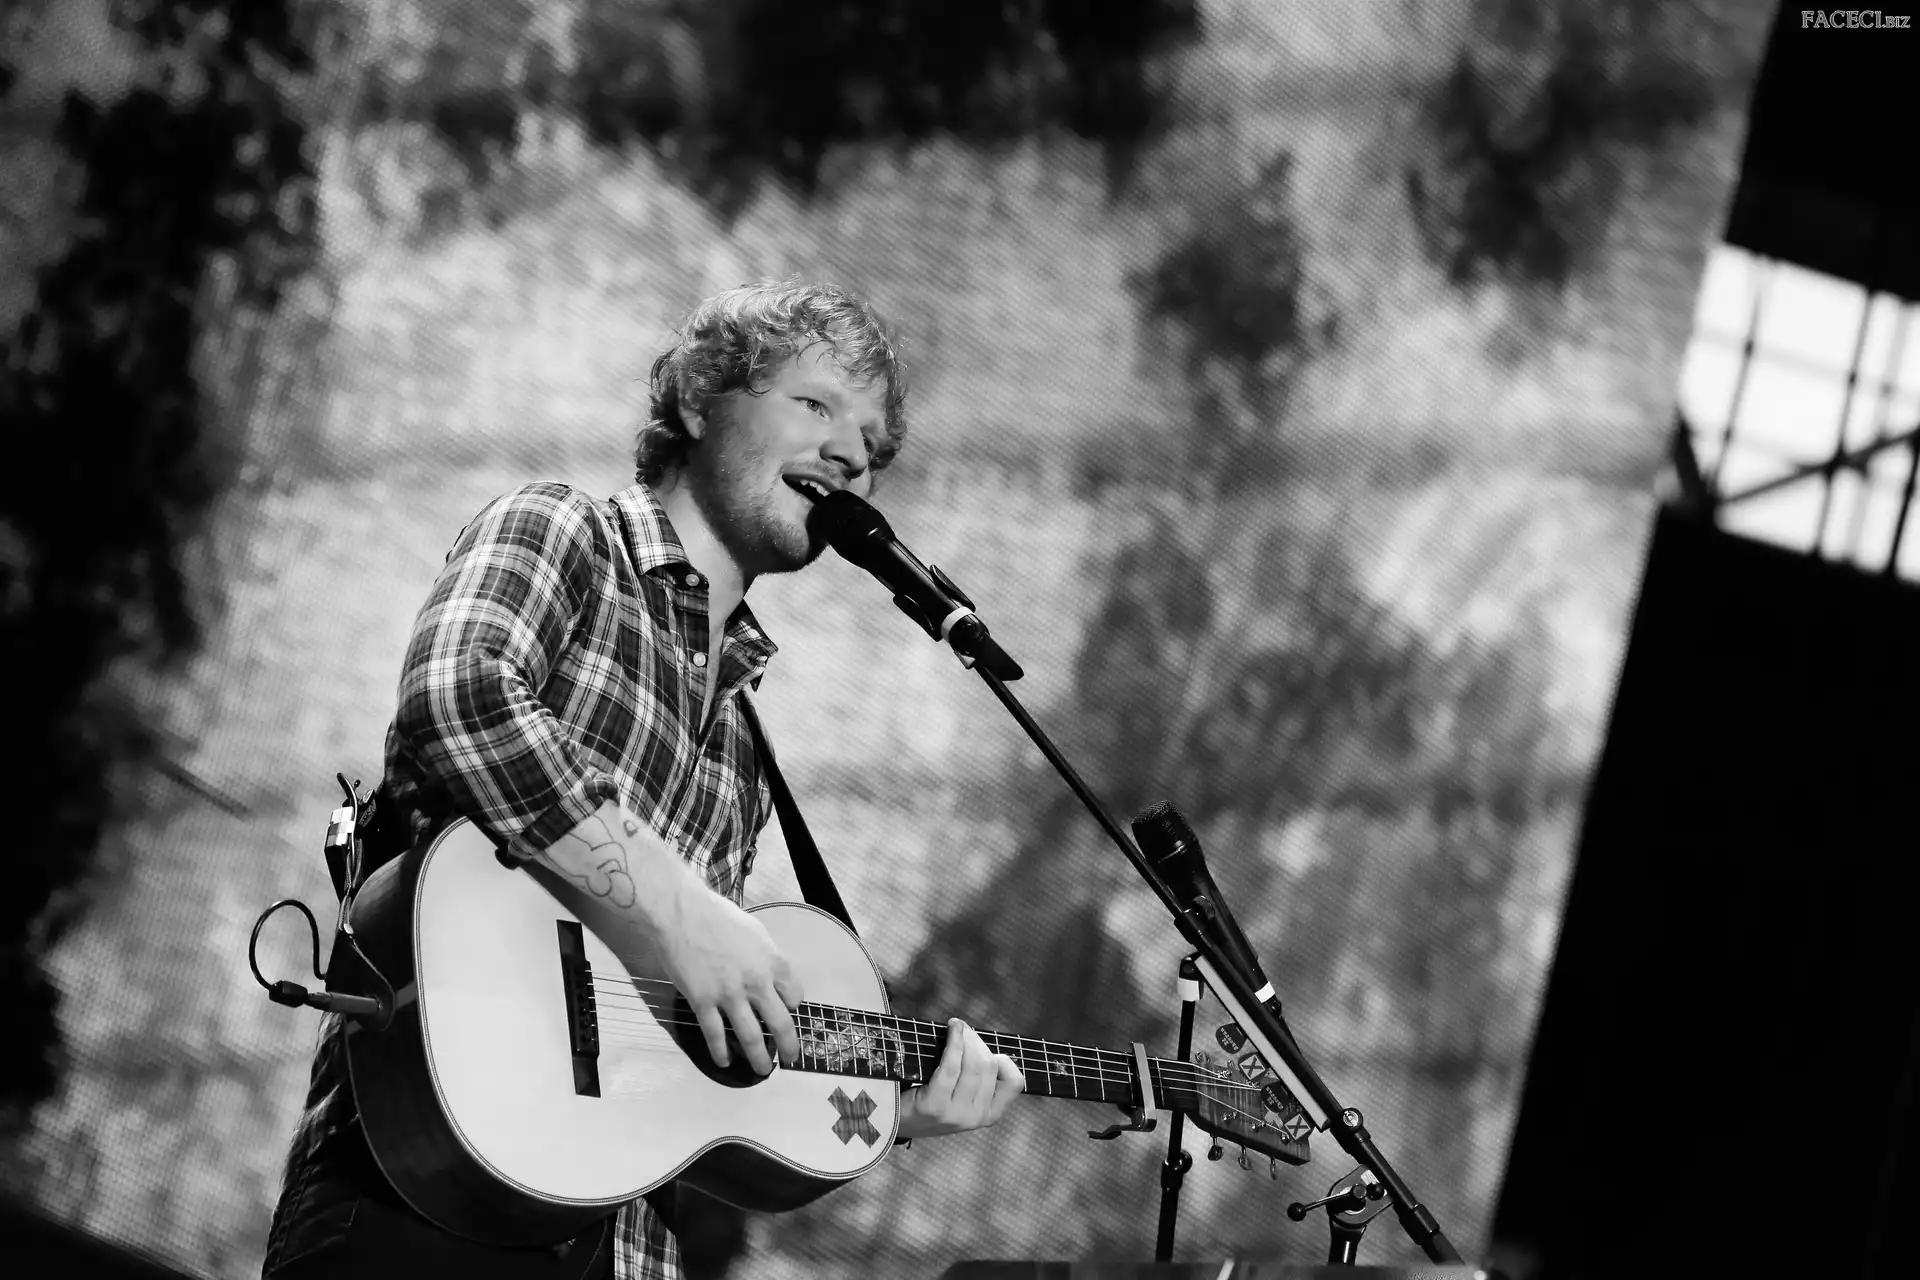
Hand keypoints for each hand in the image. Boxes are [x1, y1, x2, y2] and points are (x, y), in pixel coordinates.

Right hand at [645, 871, 802, 1075]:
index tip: (788, 1013)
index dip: (793, 1007)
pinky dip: (720, 1052)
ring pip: (750, 1037)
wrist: (682, 913)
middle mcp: (757, 982)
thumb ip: (766, 958)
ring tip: (763, 1070)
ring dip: (759, 1058)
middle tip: (791, 1057)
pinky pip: (715, 1034)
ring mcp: (729, 994)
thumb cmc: (718, 917)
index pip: (795, 995)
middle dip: (789, 1045)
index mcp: (773, 961)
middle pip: (781, 1023)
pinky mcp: (703, 1001)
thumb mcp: (756, 932)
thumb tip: (770, 977)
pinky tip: (725, 1061)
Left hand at [896, 1018, 1023, 1140]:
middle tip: (965, 1031)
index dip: (1005, 1061)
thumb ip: (978, 1076)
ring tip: (957, 1027)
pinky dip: (954, 1041)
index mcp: (989, 1115)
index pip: (1015, 1083)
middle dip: (979, 1042)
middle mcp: (976, 1118)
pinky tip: (952, 1028)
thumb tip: (983, 1041)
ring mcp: (956, 1114)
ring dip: (967, 1038)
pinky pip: (951, 1065)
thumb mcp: (963, 1094)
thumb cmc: (932, 1097)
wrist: (895, 1120)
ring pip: (974, 1064)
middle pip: (990, 1067)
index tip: (989, 1051)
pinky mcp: (935, 1106)